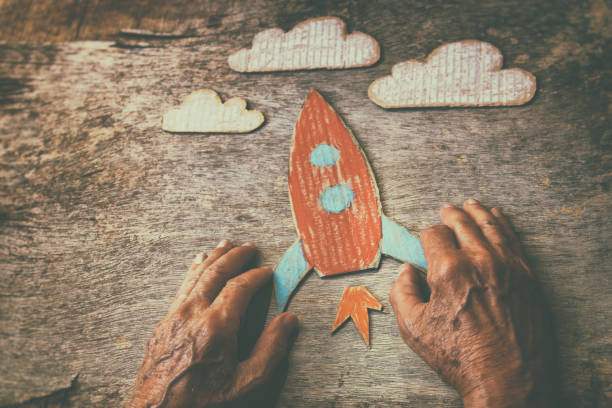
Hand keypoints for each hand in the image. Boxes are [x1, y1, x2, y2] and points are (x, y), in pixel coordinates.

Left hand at [128, 240, 297, 407]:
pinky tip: (196, 267)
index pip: (239, 287)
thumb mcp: (246, 384)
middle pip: (215, 273)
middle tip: (248, 247)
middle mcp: (191, 314)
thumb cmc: (204, 403)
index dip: (256, 276)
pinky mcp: (162, 326)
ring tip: (224, 246)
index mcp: (216, 326)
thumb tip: (289, 320)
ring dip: (213, 259)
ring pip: (195, 277)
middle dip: (234, 257)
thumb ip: (271, 349)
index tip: (267, 271)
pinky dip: (193, 273)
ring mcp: (173, 318)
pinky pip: (181, 289)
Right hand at [390, 200, 557, 406]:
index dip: (427, 236)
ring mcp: (508, 266)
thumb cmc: (460, 356)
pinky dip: (504, 224)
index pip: (434, 234)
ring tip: (471, 204)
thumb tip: (407, 272)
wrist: (508, 380)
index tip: (427, 241)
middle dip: (451, 214)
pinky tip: (498, 218)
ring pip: (491, 226)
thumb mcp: (413, 328)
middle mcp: (480, 260)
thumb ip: (401, 293)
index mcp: (449, 270)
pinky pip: (514, 240)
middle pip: (463, 223)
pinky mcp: (528, 276)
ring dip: (478, 212)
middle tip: (447, 209)